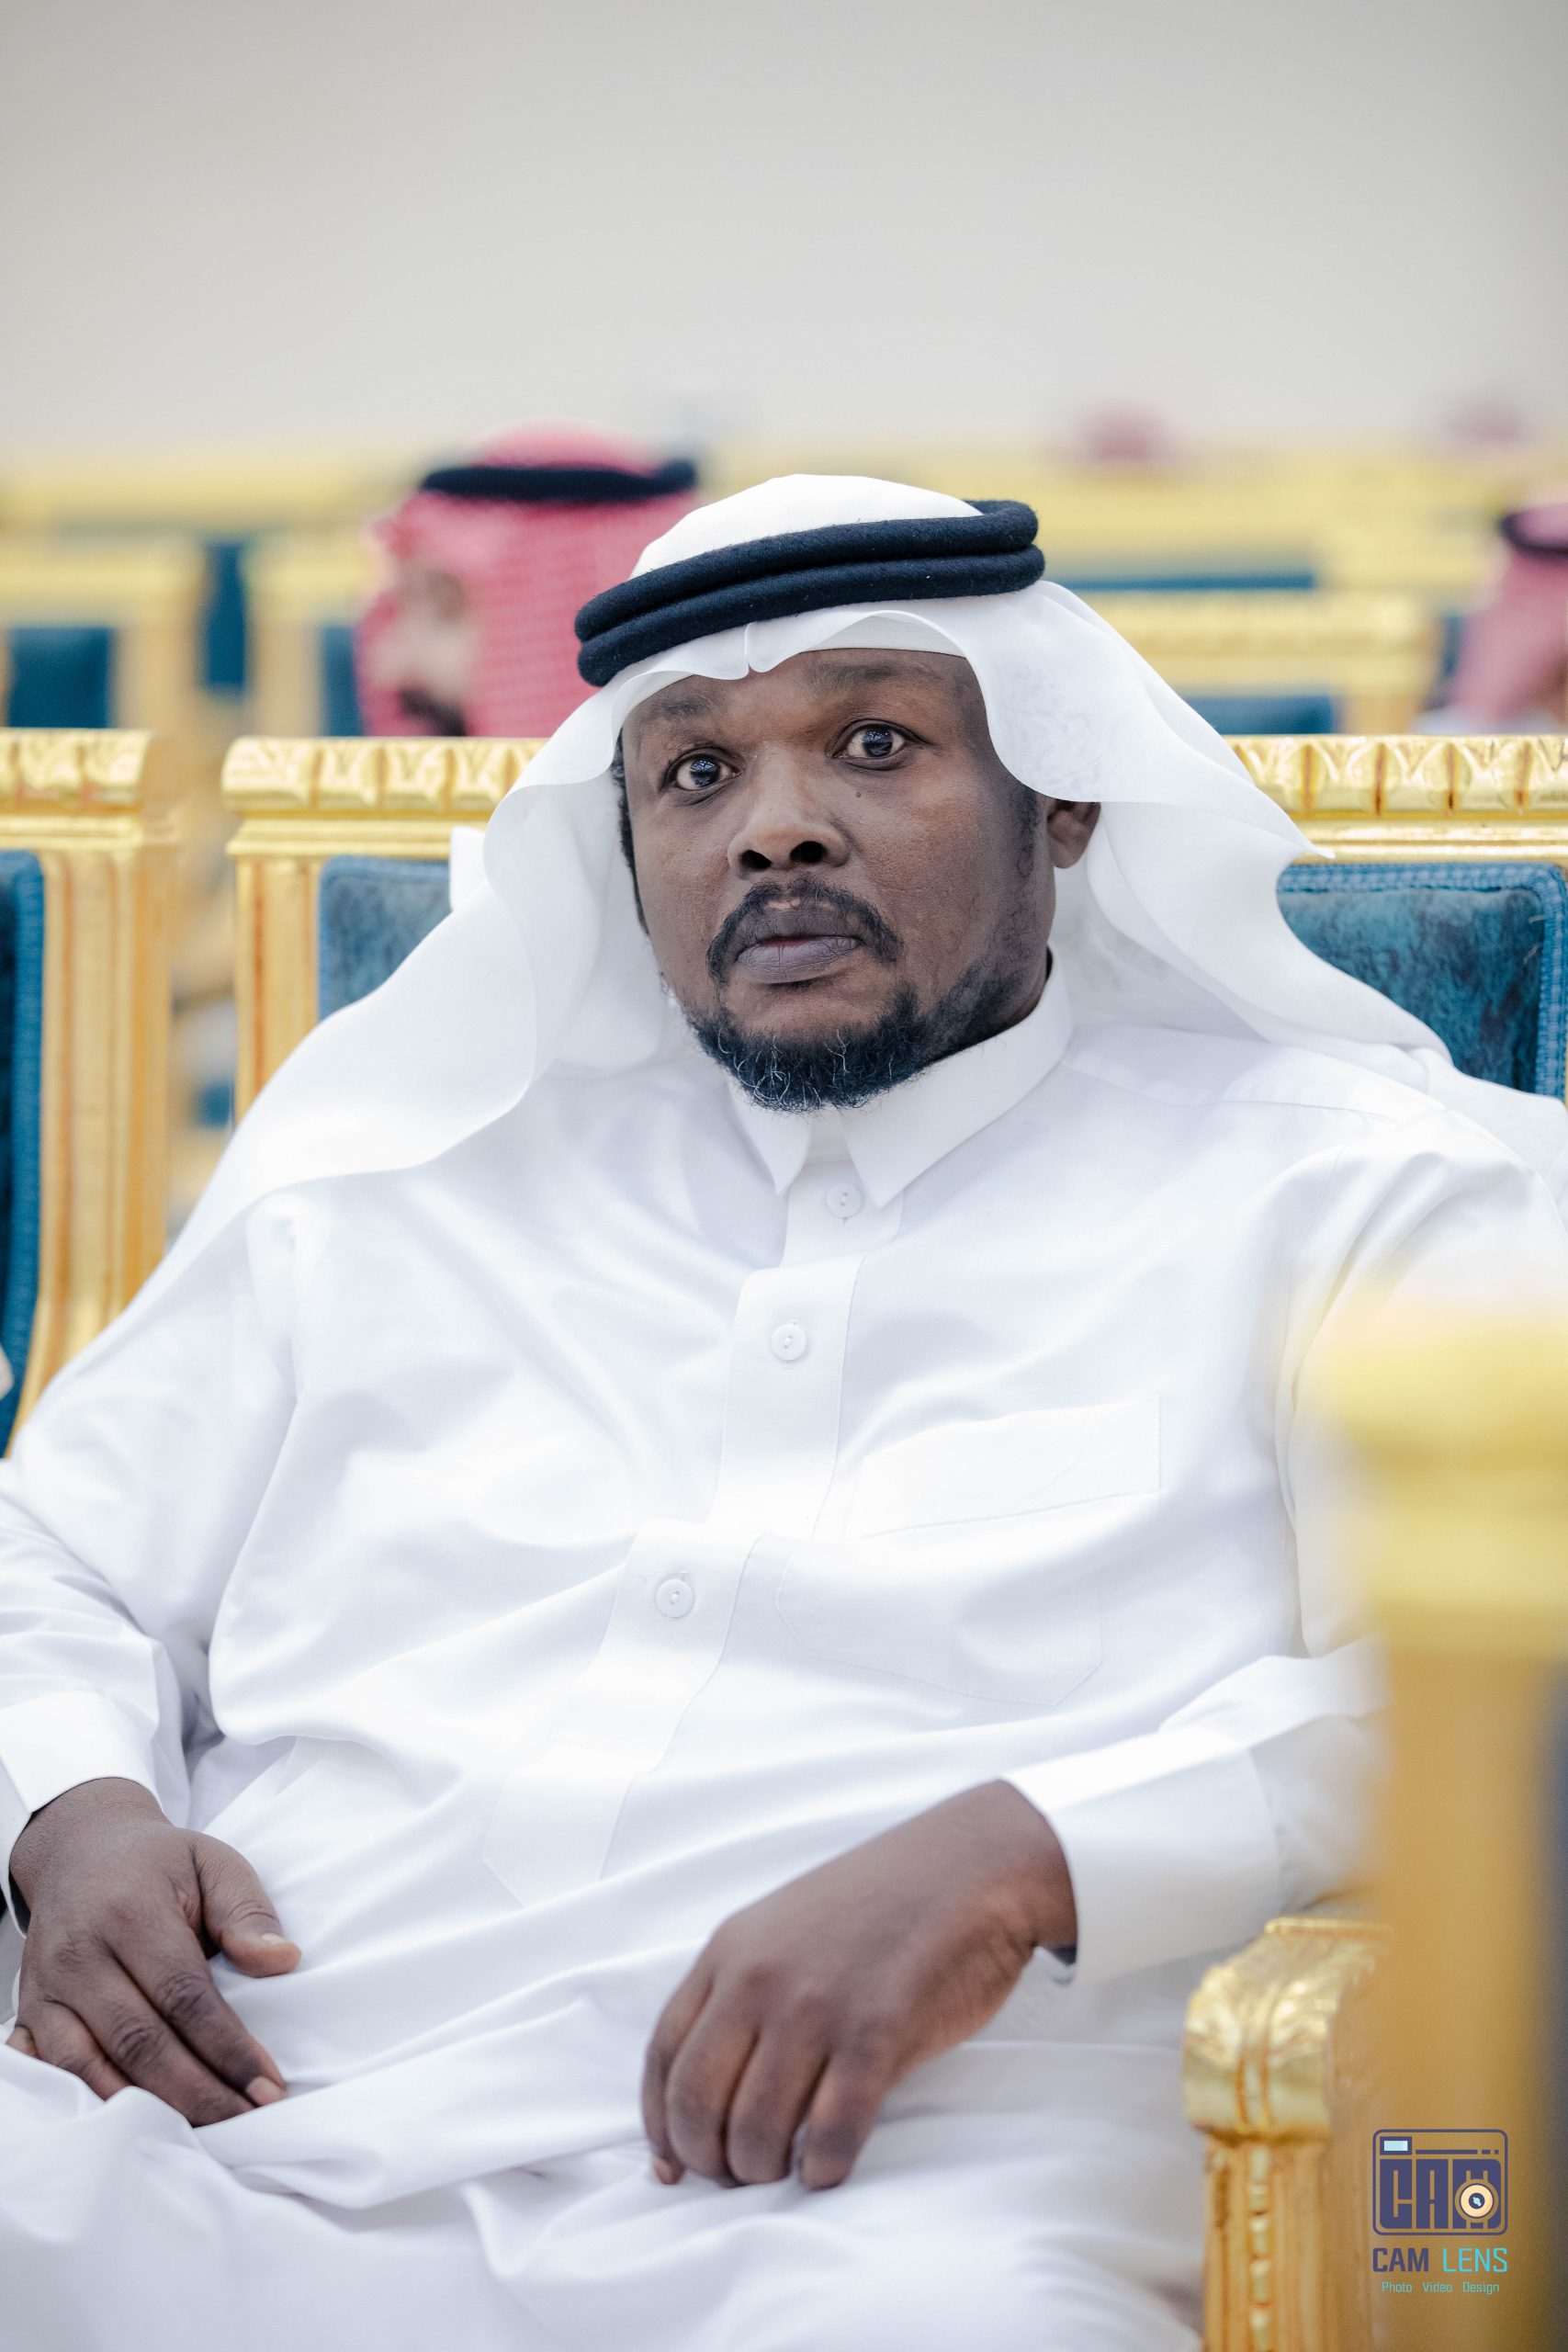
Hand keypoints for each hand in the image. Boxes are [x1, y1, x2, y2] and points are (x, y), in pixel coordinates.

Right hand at [6, 1775, 299, 2124]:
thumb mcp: (212, 1862)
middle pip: (140, 2043)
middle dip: (197, 2093)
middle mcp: (80, 1957)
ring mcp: (46, 1990)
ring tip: (202, 2134)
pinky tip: (131, 2129)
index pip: (184, 1996)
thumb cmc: (158, 1864)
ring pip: (91, 2067)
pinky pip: (50, 2072)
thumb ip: (247, 1910)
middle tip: (246, 2121)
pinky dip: (88, 2103)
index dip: (227, 2048)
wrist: (80, 1850)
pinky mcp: (27, 2013)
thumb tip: (282, 1961)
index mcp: (131, 1914)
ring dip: (147, 2110)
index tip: (268, 2086)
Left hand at [642, 1779, 1073, 2192]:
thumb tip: (713, 2084)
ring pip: (757, 2128)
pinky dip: (821, 2167)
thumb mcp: (784, 1926)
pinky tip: (828, 2166)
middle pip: (697, 2100)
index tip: (672, 2164)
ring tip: (784, 2172)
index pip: (663, 2054)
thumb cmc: (881, 1903)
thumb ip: (743, 1989)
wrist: (969, 1865)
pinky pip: (830, 2131)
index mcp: (731, 1951)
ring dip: (763, 2171)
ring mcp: (816, 2007)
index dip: (659, 2122)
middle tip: (736, 2177)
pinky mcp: (877, 2033)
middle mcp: (760, 1979)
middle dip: (708, 2159)